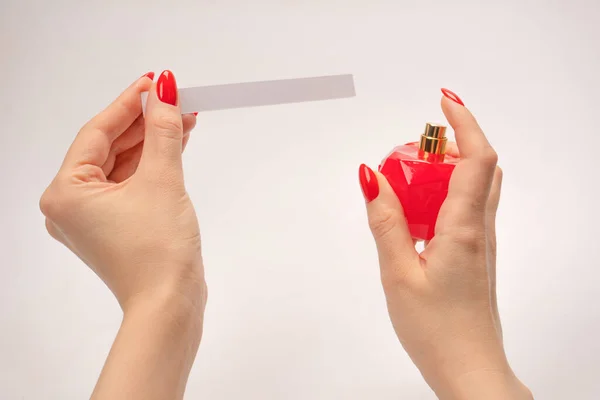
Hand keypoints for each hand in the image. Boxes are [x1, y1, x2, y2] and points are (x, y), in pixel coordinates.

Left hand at [40, 70, 205, 398]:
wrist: (170, 305)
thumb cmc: (158, 253)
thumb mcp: (162, 179)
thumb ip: (163, 131)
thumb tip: (164, 93)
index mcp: (66, 192)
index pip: (97, 132)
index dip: (129, 103)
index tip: (154, 82)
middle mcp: (72, 205)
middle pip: (111, 147)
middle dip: (146, 122)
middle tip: (174, 98)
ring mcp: (93, 218)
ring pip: (124, 165)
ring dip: (154, 142)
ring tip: (184, 118)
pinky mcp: (116, 226)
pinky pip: (131, 184)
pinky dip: (153, 166)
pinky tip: (176, 145)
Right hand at [360, 95, 531, 398]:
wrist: (469, 367)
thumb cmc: (436, 329)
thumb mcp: (397, 273)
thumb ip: (385, 223)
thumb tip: (371, 177)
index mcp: (463, 228)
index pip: (477, 157)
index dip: (464, 122)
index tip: (443, 101)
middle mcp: (479, 229)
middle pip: (480, 166)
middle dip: (453, 142)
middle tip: (416, 144)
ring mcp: (480, 241)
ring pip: (474, 187)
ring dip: (449, 168)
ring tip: (411, 174)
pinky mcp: (475, 253)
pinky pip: (465, 209)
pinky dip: (445, 193)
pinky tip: (417, 212)